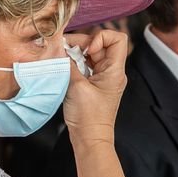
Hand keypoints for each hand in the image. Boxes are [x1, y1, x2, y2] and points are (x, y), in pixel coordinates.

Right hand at [63, 29, 127, 144]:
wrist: (90, 139)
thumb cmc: (88, 117)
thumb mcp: (76, 86)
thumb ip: (69, 64)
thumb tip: (60, 49)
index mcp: (115, 70)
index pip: (118, 38)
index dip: (100, 37)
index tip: (86, 49)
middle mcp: (111, 71)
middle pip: (99, 44)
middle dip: (81, 43)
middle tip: (63, 50)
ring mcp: (102, 77)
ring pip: (90, 54)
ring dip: (75, 53)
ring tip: (61, 59)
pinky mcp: (92, 84)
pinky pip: (85, 66)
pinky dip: (74, 63)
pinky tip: (63, 68)